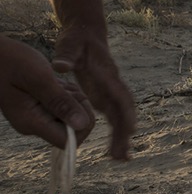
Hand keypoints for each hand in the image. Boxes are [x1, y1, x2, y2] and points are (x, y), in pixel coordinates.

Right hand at [0, 35, 95, 149]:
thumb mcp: (39, 78)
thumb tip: (82, 125)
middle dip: (78, 106)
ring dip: (73, 97)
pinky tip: (55, 82)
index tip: (76, 100)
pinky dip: (67, 93)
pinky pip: (64, 106)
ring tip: (55, 82)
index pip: (68, 141)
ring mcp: (36, 117)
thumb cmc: (10, 61)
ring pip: (71, 115)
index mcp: (32, 123)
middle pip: (73, 128)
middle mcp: (34, 125)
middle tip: (62, 86)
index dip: (82, 124)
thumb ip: (60, 102)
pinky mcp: (39, 109)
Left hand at [51, 24, 134, 159]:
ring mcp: (110, 93)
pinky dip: (115, 134)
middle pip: (124, 112)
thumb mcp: (70, 44)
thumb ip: (66, 55)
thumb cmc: (77, 39)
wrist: (87, 34)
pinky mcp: (104, 98)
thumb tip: (60, 66)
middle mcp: (113, 87)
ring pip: (121, 118)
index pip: (121, 96)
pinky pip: (113, 119)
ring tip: (120, 159)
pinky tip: (114, 150)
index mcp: (107, 75)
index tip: (130, 130)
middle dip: (125, 133)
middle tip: (122, 156)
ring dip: (122, 138)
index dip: (126, 113)